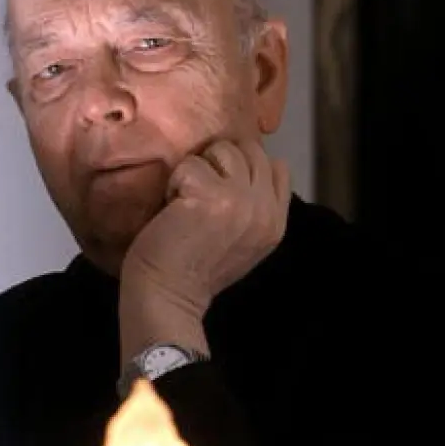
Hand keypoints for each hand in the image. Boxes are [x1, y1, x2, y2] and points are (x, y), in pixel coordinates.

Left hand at [117, 139, 291, 358]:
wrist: (167, 296)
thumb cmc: (195, 271)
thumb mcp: (244, 240)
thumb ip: (253, 206)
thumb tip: (242, 165)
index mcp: (276, 221)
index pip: (277, 166)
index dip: (246, 165)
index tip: (220, 183)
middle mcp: (265, 208)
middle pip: (250, 150)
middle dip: (220, 161)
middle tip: (197, 191)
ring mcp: (241, 200)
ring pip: (222, 150)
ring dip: (197, 169)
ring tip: (184, 199)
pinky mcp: (210, 195)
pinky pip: (190, 164)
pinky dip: (175, 182)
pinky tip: (171, 208)